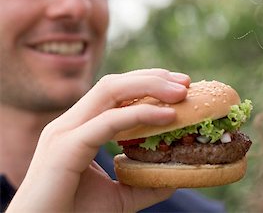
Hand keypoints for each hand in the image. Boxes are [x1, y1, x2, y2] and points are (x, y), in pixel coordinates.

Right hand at [7, 69, 189, 212]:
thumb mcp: (119, 197)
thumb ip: (144, 183)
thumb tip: (174, 177)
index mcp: (79, 128)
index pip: (114, 91)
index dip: (147, 83)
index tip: (179, 86)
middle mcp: (70, 123)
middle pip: (115, 84)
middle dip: (153, 78)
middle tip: (186, 82)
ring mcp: (65, 131)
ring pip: (110, 91)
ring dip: (149, 86)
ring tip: (181, 92)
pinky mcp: (66, 147)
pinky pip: (108, 121)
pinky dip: (140, 114)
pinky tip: (168, 116)